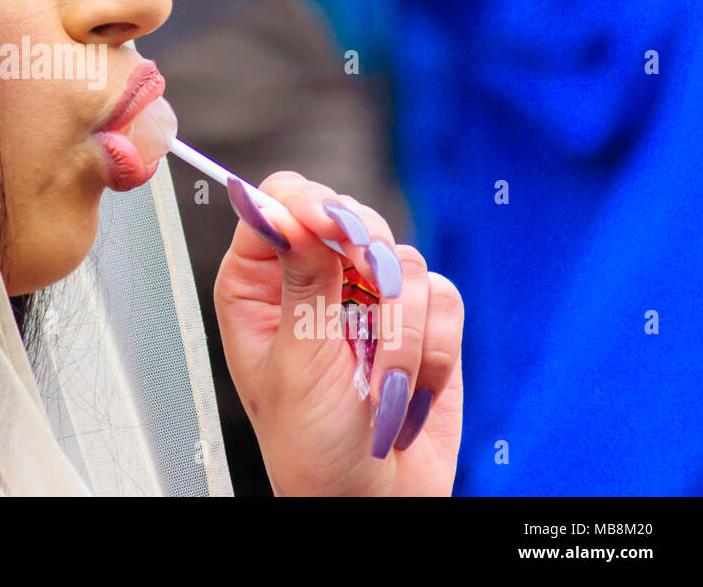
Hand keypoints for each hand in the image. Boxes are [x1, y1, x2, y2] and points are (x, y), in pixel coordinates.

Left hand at [213, 171, 463, 495]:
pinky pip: (444, 298)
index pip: (283, 201)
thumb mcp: (298, 359)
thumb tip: (289, 208)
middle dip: (367, 269)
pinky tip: (409, 389)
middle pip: (352, 216)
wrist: (370, 502)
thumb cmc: (310, 444)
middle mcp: (312, 278)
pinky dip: (434, 350)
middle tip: (364, 316)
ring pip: (405, 260)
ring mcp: (368, 297)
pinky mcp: (420, 321)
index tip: (329, 227)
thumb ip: (304, 279)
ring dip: (401, 331)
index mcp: (259, 282)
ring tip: (379, 383)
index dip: (309, 204)